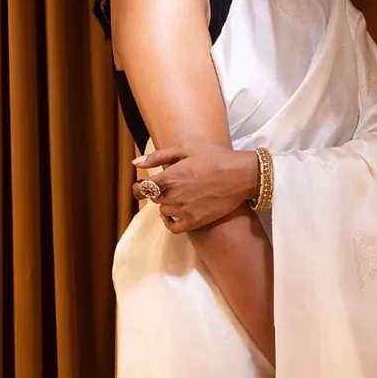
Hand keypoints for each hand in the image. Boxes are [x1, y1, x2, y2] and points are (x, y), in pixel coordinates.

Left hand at [132, 142, 260, 233]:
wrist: (241, 175)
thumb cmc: (215, 157)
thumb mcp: (186, 149)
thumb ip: (159, 156)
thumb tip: (136, 164)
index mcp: (170, 176)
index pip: (144, 187)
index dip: (140, 187)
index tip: (143, 185)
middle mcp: (174, 195)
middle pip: (154, 198)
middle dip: (157, 192)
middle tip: (169, 186)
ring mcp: (184, 210)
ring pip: (164, 211)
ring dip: (166, 204)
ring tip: (178, 196)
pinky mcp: (195, 221)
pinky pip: (173, 227)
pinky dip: (169, 222)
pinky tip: (173, 215)